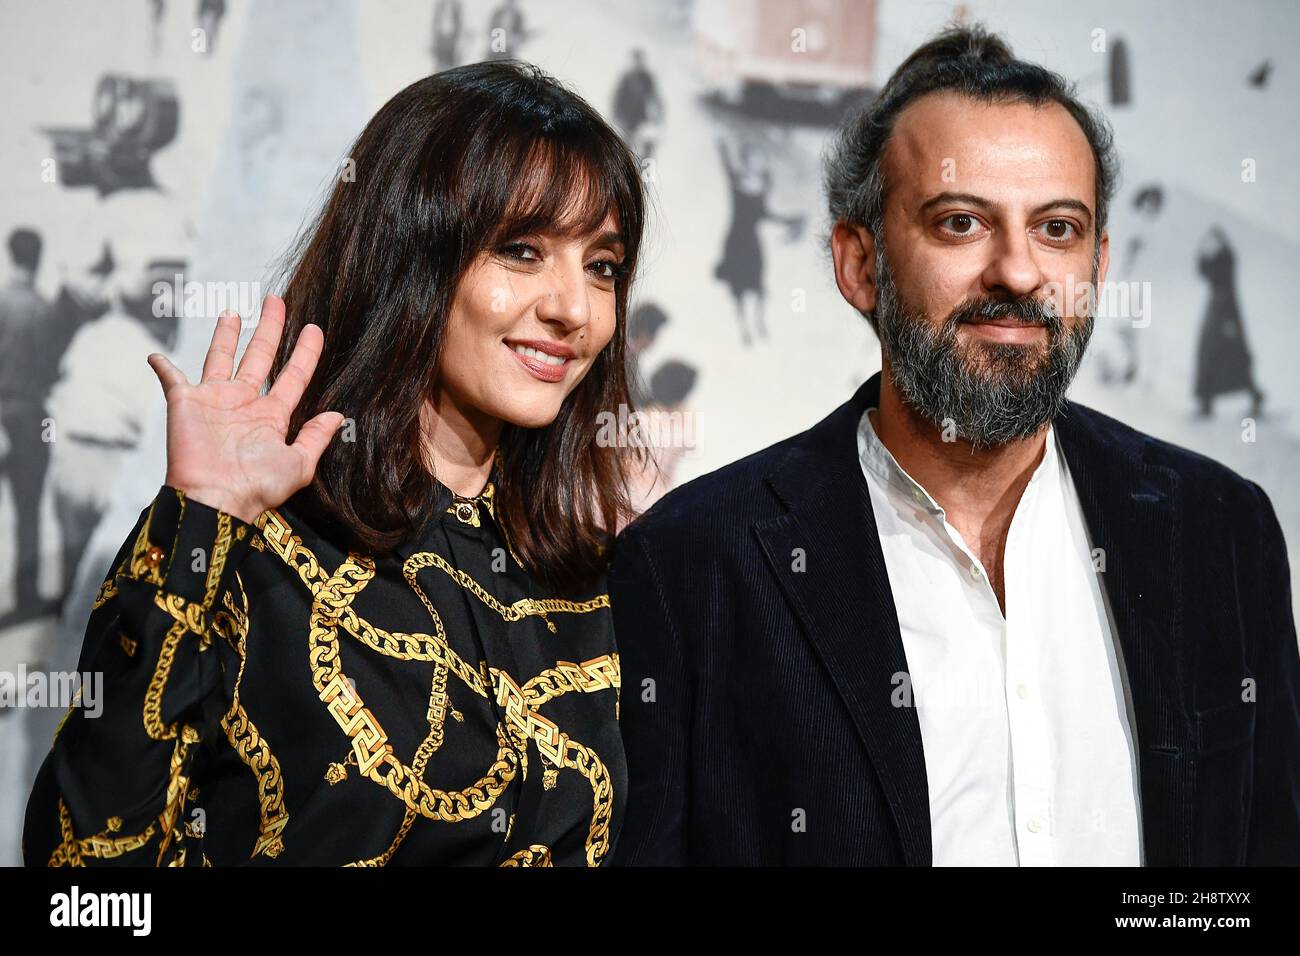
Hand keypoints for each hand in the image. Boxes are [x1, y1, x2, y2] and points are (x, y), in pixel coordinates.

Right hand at [146, 295, 342, 523]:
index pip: (293, 375)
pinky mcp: (184, 403)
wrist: (215, 499)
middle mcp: (244, 403)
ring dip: (226, 336)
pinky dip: (162, 367)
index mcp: (271, 416)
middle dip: (269, 328)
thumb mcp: (299, 464)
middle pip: (260, 356)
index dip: (305, 352)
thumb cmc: (257, 488)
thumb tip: (338, 415)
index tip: (314, 329)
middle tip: (276, 301)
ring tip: (233, 312)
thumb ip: (316, 437)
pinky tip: (155, 356)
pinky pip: (171, 379)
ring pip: (221, 358)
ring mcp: (214, 401)